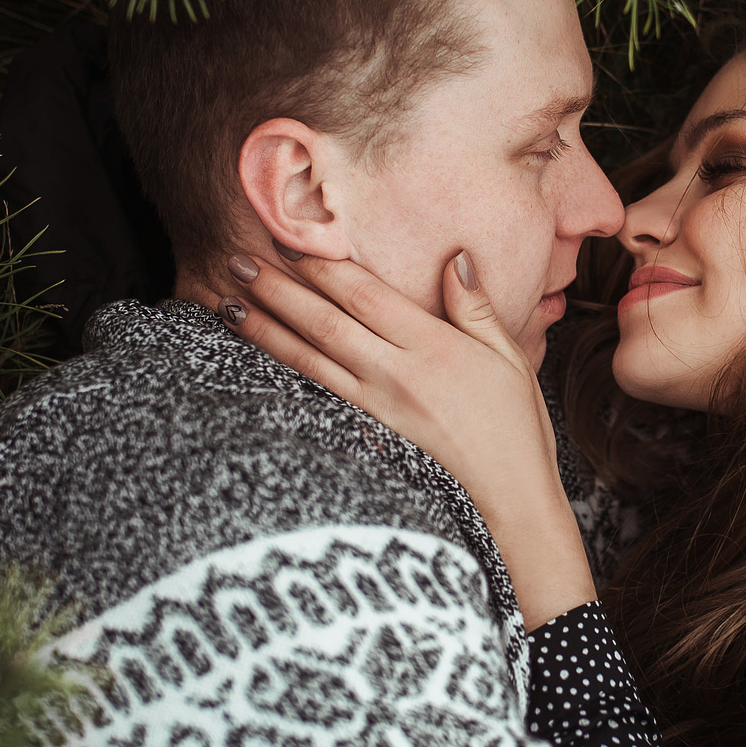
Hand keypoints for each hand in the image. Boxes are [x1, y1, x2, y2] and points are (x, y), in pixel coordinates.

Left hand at [218, 251, 596, 628]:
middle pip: (326, 323)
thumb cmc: (516, 429)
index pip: (365, 295)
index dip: (324, 266)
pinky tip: (261, 360)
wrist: (512, 506)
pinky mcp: (367, 437)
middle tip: (238, 261)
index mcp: (434, 348)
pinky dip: (285, 375)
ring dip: (266, 330)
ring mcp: (377, 410)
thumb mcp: (510, 359)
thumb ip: (476, 307)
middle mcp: (397, 376)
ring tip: (228, 305)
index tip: (292, 241)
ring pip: (309, 360)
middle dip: (278, 290)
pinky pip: (318, 397)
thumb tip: (456, 257)